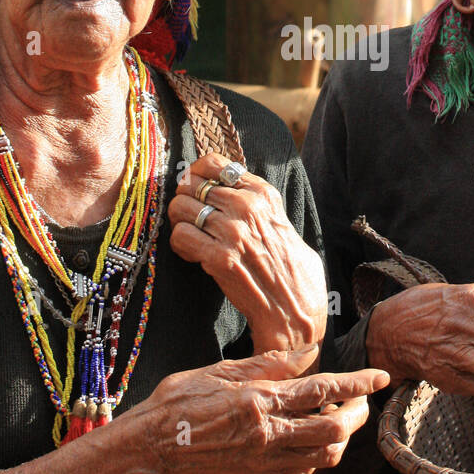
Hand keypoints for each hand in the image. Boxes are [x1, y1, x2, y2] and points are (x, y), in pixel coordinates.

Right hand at [134, 344, 389, 473]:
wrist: (155, 447)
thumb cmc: (181, 401)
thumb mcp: (222, 370)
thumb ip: (270, 365)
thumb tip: (309, 353)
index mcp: (258, 401)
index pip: (321, 390)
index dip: (356, 383)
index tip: (381, 376)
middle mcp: (267, 434)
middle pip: (333, 427)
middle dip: (358, 412)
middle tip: (365, 398)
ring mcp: (265, 460)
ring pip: (325, 453)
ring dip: (343, 435)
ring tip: (343, 415)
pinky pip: (305, 467)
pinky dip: (320, 452)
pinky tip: (315, 436)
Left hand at [168, 152, 327, 351]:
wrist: (295, 310)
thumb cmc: (293, 271)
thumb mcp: (283, 223)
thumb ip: (259, 205)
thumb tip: (230, 191)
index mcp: (264, 193)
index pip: (215, 163)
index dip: (197, 174)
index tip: (195, 187)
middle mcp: (247, 207)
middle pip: (192, 184)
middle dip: (185, 199)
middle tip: (188, 216)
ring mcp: (232, 231)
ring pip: (180, 207)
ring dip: (178, 222)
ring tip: (190, 235)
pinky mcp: (218, 258)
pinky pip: (180, 237)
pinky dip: (179, 245)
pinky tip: (192, 254)